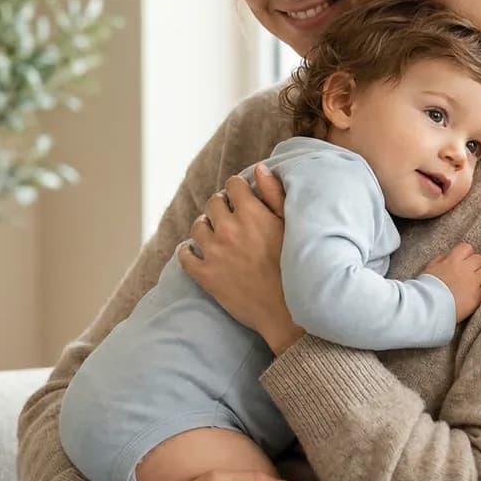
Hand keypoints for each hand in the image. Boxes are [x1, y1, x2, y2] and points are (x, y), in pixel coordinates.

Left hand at [181, 166, 305, 353]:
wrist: (288, 312)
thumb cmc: (296, 267)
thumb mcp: (291, 226)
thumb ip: (275, 194)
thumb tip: (260, 168)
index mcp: (251, 213)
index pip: (233, 184)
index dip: (238, 188)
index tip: (242, 196)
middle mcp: (228, 229)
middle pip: (213, 203)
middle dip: (221, 205)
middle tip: (230, 215)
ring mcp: (214, 253)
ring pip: (198, 226)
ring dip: (205, 225)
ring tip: (215, 232)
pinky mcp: (205, 276)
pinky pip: (185, 256)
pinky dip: (187, 251)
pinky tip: (194, 251)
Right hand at [424, 242, 480, 320]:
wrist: (430, 307)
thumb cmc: (426, 288)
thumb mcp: (430, 268)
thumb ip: (440, 260)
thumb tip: (447, 257)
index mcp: (453, 260)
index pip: (467, 248)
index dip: (466, 254)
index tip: (463, 260)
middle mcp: (466, 269)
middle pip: (480, 259)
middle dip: (476, 264)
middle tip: (470, 272)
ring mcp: (473, 283)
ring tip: (476, 282)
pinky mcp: (478, 296)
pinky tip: (477, 292)